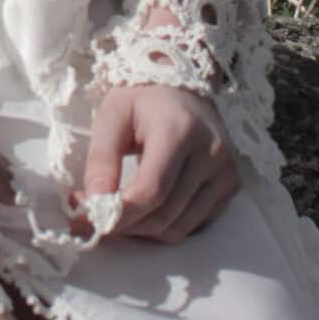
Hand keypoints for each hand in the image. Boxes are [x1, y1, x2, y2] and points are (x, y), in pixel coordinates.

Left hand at [78, 84, 239, 242]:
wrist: (182, 88)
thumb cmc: (143, 101)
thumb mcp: (112, 117)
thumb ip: (101, 161)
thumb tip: (94, 207)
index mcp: (180, 130)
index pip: (151, 191)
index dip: (118, 214)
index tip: (88, 221)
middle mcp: (211, 153)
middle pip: (164, 215)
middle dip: (125, 226)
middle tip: (96, 218)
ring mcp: (226, 172)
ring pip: (179, 228)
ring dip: (143, 232)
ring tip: (121, 212)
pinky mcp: (231, 185)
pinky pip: (194, 225)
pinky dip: (165, 227)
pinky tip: (147, 209)